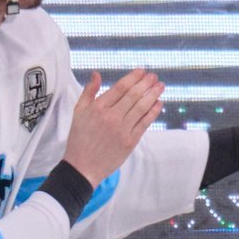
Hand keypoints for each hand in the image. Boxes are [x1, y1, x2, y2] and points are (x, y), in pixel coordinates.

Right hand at [62, 69, 163, 186]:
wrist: (82, 167)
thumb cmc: (79, 138)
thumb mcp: (79, 112)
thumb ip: (89, 91)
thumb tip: (97, 73)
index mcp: (98, 108)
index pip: (120, 87)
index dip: (133, 77)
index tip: (142, 71)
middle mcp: (111, 117)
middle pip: (134, 95)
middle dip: (146, 83)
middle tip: (154, 76)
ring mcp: (122, 130)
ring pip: (142, 107)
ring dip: (153, 94)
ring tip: (160, 86)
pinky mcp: (130, 141)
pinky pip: (145, 123)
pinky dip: (153, 111)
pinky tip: (159, 103)